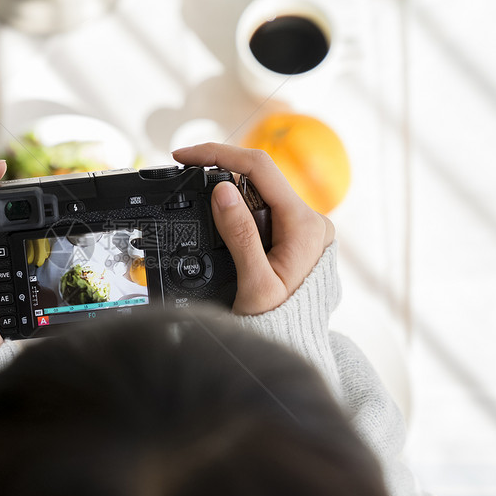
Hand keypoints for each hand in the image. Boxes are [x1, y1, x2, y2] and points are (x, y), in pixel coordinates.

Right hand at [173, 143, 334, 315]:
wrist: (294, 341)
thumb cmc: (278, 321)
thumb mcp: (254, 282)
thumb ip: (239, 235)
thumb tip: (222, 190)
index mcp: (305, 225)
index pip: (259, 168)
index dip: (218, 154)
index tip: (184, 156)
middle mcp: (310, 219)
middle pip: (258, 177)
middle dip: (219, 174)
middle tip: (185, 178)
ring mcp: (304, 226)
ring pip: (259, 192)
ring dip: (229, 196)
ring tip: (202, 212)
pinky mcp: (295, 234)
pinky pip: (263, 208)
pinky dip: (238, 210)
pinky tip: (222, 222)